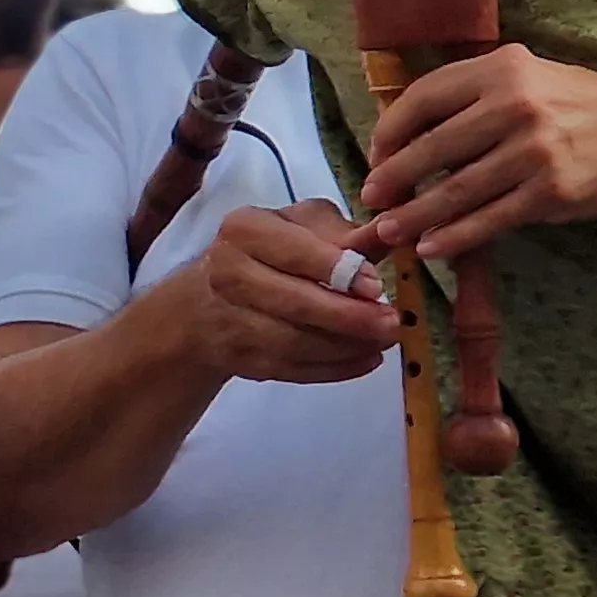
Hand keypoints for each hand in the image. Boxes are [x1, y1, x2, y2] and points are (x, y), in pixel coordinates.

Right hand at [174, 200, 396, 385]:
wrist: (204, 301)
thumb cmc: (267, 253)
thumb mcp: (300, 225)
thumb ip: (343, 231)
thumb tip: (388, 233)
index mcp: (245, 231)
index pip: (294, 252)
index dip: (338, 270)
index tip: (376, 286)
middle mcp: (228, 274)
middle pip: (294, 303)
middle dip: (349, 317)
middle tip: (392, 324)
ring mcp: (229, 321)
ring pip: (295, 343)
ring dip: (346, 347)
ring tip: (383, 341)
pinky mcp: (240, 359)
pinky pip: (292, 370)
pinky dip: (335, 369)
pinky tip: (364, 358)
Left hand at [358, 44, 596, 260]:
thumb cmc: (574, 106)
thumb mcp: (525, 78)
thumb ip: (470, 97)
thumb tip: (402, 135)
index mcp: (502, 69)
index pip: (424, 98)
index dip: (390, 130)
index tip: (375, 155)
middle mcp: (516, 105)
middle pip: (433, 147)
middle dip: (393, 178)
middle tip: (372, 198)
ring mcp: (535, 150)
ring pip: (456, 189)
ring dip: (415, 215)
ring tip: (390, 231)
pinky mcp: (551, 191)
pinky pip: (489, 219)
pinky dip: (455, 237)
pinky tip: (432, 247)